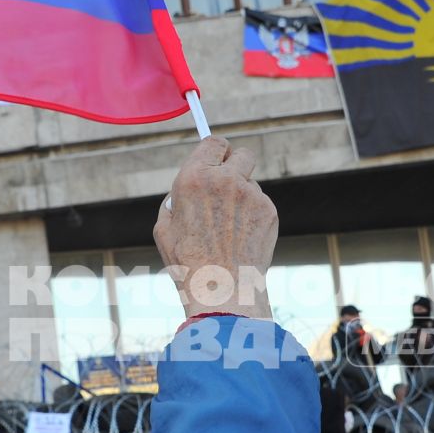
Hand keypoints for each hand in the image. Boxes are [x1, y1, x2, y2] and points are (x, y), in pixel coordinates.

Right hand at [153, 136, 277, 321]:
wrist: (221, 290)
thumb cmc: (187, 263)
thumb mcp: (164, 228)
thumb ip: (176, 199)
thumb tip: (188, 187)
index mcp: (194, 178)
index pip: (213, 142)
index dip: (216, 150)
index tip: (217, 157)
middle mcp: (225, 180)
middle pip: (241, 154)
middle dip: (236, 165)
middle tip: (229, 183)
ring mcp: (251, 194)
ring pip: (251, 183)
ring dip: (243, 196)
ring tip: (229, 227)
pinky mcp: (269, 211)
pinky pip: (261, 203)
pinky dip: (254, 215)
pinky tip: (242, 238)